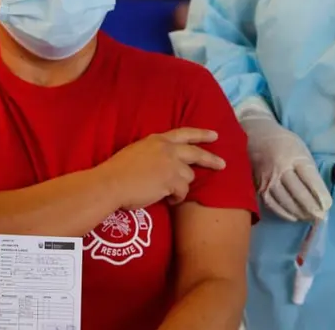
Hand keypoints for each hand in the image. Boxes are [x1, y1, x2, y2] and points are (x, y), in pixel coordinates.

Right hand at [98, 128, 225, 210]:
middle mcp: (167, 149)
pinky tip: (167, 201)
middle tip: (222, 164)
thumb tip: (163, 163)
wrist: (111, 183)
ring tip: (167, 193)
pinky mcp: (171, 181)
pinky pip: (182, 192)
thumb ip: (154, 153)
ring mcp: (170, 164)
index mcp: (157, 140)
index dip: (201, 134)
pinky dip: (176, 198)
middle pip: (196, 153)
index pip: (184, 133)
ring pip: (188, 176)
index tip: (214, 135)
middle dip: (211, 159)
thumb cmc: (118, 171)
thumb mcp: (137, 152)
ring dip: (180, 186)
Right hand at [243, 118, 330, 221]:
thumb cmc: (285, 144)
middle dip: (312, 208)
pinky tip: (294, 217)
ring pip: (285, 202)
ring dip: (300, 213)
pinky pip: (272, 204)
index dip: (320, 195)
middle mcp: (280, 168)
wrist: (256, 137)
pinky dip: (285, 213)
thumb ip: (310, 171)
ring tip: (310, 218)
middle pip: (298, 193)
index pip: (310, 179)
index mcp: (295, 156)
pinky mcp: (258, 187)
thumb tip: (320, 197)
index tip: (327, 206)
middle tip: (321, 217)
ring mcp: (268, 179)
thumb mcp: (302, 151)